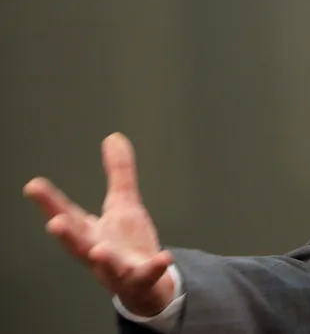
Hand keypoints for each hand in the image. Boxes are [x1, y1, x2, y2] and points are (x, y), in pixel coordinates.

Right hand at [24, 132, 175, 316]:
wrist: (145, 283)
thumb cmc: (125, 244)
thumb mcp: (123, 203)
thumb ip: (119, 172)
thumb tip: (113, 137)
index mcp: (90, 232)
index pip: (66, 213)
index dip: (49, 201)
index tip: (33, 185)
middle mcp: (97, 251)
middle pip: (78, 243)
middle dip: (66, 234)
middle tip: (55, 224)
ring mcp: (118, 268)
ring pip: (107, 265)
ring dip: (103, 258)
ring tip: (99, 250)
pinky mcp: (141, 279)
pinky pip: (148, 274)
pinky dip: (155, 267)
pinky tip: (164, 257)